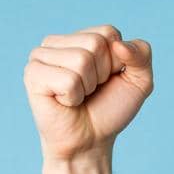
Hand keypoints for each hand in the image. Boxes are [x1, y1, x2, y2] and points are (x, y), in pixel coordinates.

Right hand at [23, 24, 153, 161]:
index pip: (109, 32)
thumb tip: (119, 44)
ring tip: (78, 96)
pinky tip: (64, 102)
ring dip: (88, 86)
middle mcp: (57, 42)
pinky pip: (68, 80)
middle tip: (91, 90)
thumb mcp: (139, 81)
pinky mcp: (32, 74)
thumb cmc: (110, 109)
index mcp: (79, 37)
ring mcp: (40, 56)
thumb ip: (142, 55)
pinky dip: (73, 97)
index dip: (116, 61)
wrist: (90, 141)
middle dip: (103, 74)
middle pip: (95, 43)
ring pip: (81, 60)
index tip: (106, 79)